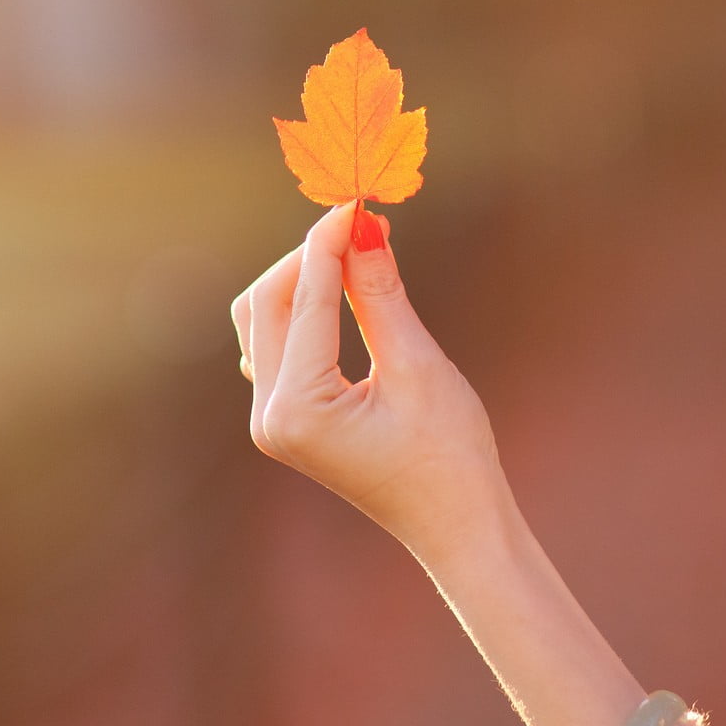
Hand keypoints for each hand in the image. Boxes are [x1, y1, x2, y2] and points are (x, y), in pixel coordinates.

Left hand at [230, 203, 508, 555]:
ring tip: (360, 251)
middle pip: (267, 303)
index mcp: (298, 410)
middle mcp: (270, 417)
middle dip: (311, 257)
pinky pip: (278, 345)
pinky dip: (304, 309)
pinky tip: (342, 290)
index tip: (358, 199)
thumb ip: (380, 293)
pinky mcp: (287, 420)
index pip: (304, 300)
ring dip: (304, 279)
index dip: (330, 241)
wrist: (458, 525)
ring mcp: (273, 421)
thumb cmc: (450, 455)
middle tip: (364, 223)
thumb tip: (363, 226)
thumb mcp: (417, 365)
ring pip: (266, 320)